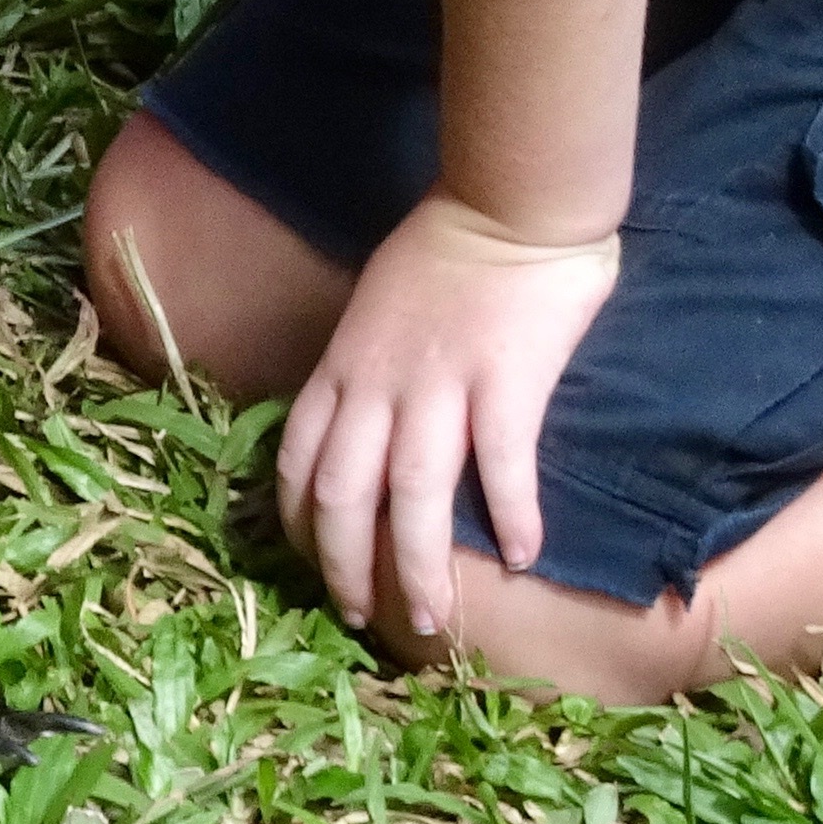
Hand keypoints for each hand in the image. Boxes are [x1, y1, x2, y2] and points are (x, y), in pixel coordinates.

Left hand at [276, 195, 620, 645]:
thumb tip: (361, 433)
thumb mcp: (371, 314)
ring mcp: (439, 385)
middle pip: (344, 494)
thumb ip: (363, 373)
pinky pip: (501, 465)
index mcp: (341, 367)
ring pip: (413, 497)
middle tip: (361, 619)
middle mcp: (376, 384)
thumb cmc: (442, 256)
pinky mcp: (504, 383)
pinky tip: (523, 557)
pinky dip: (510, 516)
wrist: (506, 203)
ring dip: (419, 567)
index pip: (298, 459)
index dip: (298, 522)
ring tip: (432, 620)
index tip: (309, 565)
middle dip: (345, 566)